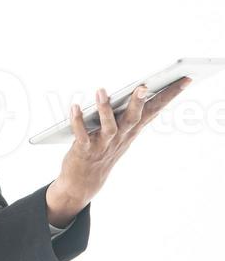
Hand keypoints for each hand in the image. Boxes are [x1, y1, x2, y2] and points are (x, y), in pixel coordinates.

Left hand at [46, 77, 192, 221]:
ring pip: (109, 126)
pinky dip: (77, 121)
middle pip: (134, 118)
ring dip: (105, 108)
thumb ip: (132, 114)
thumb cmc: (104, 150)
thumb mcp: (123, 133)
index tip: (186, 79)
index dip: (170, 95)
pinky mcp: (84, 150)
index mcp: (132, 130)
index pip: (155, 110)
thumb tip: (144, 89)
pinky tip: (74, 107)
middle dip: (138, 102)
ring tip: (101, 90)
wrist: (84, 181)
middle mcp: (121, 137)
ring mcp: (103, 144)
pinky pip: (81, 134)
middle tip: (143, 86)